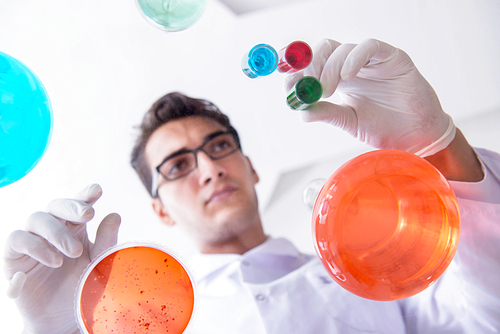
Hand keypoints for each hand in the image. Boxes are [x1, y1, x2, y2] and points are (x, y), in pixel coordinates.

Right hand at [3, 184, 120, 333]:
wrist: (62, 318)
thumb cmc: (81, 285)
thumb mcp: (98, 263)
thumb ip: (106, 241)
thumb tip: (114, 215)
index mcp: (75, 227)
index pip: (78, 204)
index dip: (85, 194)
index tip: (97, 191)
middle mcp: (53, 229)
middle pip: (55, 205)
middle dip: (72, 207)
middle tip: (88, 216)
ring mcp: (32, 240)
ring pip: (36, 219)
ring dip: (56, 232)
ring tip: (73, 253)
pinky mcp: (14, 256)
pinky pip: (15, 240)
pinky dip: (33, 247)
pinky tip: (52, 262)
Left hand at [285, 38, 455, 156]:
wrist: (416, 137)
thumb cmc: (384, 128)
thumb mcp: (349, 122)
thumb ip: (327, 114)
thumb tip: (301, 113)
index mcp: (340, 79)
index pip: (314, 64)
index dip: (298, 70)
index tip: (286, 84)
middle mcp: (353, 66)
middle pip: (324, 50)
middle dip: (309, 65)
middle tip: (305, 85)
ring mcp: (372, 61)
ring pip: (342, 48)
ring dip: (328, 67)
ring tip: (327, 91)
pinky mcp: (392, 58)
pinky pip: (369, 47)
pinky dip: (354, 58)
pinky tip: (347, 76)